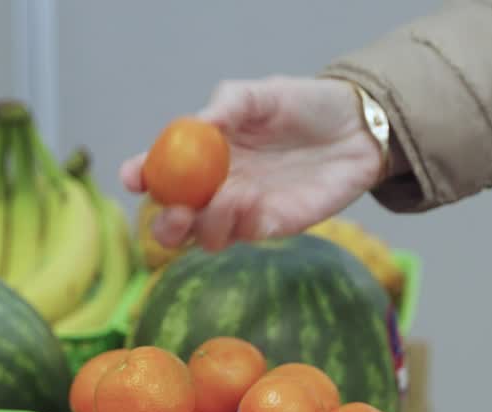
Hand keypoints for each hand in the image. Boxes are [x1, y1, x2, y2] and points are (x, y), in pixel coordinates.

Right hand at [120, 75, 383, 250]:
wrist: (357, 127)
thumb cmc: (305, 105)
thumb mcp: (261, 94)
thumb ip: (227, 106)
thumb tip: (197, 125)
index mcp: (202, 154)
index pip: (159, 173)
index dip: (139, 177)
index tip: (134, 177)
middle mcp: (217, 188)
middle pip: (175, 221)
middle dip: (165, 224)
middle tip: (176, 213)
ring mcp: (244, 211)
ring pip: (207, 237)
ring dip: (208, 225)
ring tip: (228, 198)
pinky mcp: (276, 225)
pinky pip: (248, 235)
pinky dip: (244, 224)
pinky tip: (255, 201)